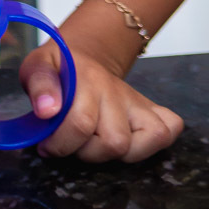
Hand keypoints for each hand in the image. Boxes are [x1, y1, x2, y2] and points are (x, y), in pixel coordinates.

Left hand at [19, 41, 183, 162]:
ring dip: (119, 153)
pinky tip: (130, 141)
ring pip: (150, 138)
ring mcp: (136, 101)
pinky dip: (155, 141)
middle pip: (115, 141)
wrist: (82, 55)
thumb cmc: (59, 68)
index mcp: (88, 79)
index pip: (81, 124)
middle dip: (87, 153)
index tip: (45, 145)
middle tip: (72, 143)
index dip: (59, 144)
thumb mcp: (37, 67)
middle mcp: (116, 91)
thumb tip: (48, 110)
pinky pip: (170, 127)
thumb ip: (39, 85)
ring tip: (96, 145)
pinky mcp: (151, 110)